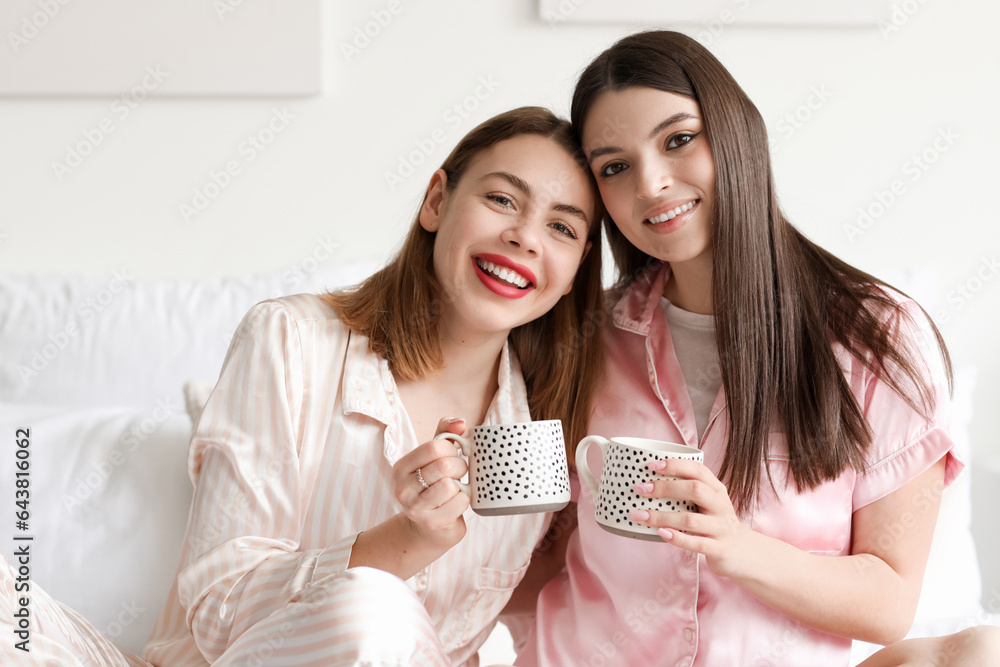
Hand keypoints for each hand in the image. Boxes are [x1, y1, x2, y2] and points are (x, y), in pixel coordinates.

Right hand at [391, 417, 470, 550]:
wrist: (430, 527)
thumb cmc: (434, 485)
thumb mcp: (435, 457)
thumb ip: (445, 433)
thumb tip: (461, 422)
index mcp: (401, 467)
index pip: (433, 447)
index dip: (451, 448)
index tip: (453, 455)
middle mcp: (403, 488)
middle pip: (444, 465)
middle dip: (460, 466)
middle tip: (458, 473)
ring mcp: (415, 508)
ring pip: (451, 485)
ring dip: (461, 485)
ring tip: (455, 488)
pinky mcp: (432, 523)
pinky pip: (460, 502)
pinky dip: (464, 500)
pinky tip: (455, 503)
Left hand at [629, 458, 754, 578]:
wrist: (743, 552)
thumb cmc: (716, 523)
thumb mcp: (709, 503)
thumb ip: (688, 492)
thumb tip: (650, 483)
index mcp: (717, 490)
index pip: (698, 470)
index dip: (675, 465)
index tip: (651, 466)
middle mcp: (720, 506)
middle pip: (695, 489)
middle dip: (665, 487)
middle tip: (641, 489)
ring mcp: (721, 528)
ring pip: (691, 519)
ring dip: (662, 517)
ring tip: (640, 516)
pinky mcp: (719, 549)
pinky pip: (697, 543)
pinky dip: (677, 538)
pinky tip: (661, 533)